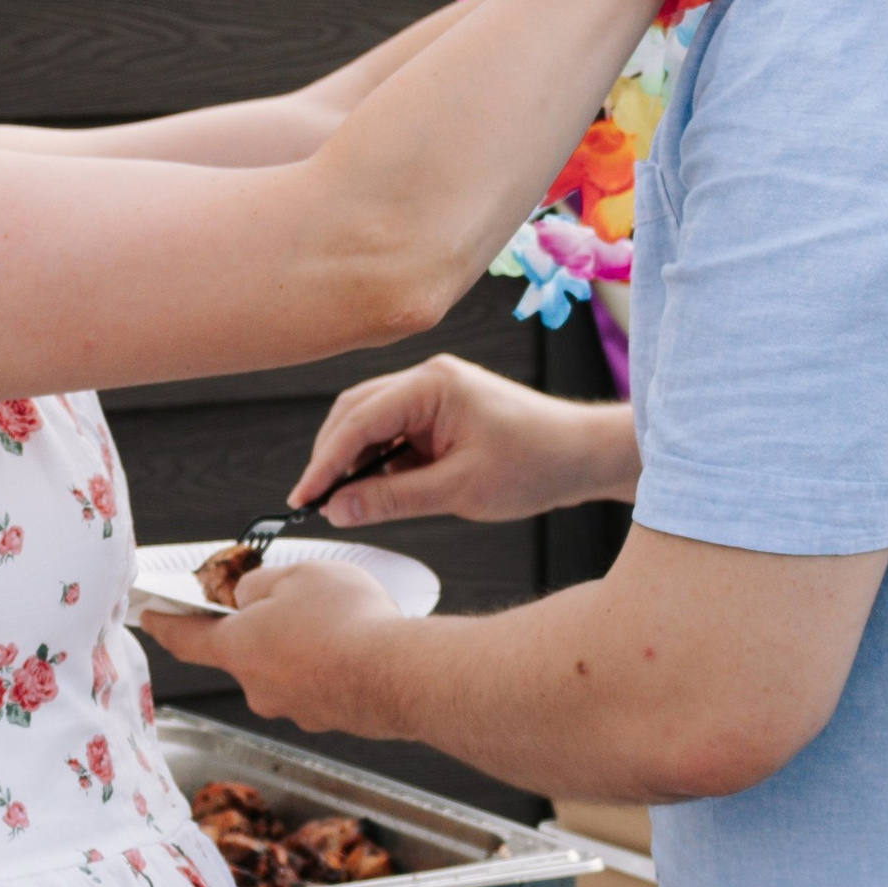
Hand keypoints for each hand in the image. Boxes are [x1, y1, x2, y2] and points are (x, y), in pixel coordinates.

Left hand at [142, 557, 405, 731]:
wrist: (400, 675)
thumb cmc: (347, 622)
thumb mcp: (297, 575)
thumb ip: (263, 584)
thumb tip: (251, 597)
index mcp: (237, 648)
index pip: (185, 639)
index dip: (165, 624)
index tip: (150, 616)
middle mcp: (257, 686)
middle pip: (246, 651)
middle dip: (264, 627)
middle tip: (296, 600)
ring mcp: (294, 708)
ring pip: (287, 667)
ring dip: (303, 646)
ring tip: (341, 620)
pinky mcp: (329, 718)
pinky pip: (320, 683)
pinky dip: (331, 665)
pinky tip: (358, 646)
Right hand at [288, 355, 636, 525]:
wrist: (584, 456)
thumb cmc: (536, 463)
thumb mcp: (458, 490)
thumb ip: (392, 499)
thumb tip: (339, 508)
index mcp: (432, 384)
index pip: (359, 420)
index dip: (325, 462)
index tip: (304, 496)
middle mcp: (429, 378)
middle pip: (356, 412)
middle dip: (332, 456)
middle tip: (315, 500)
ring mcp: (435, 393)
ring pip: (372, 422)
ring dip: (354, 459)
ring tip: (342, 500)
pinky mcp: (442, 411)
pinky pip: (395, 432)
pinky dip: (379, 460)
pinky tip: (373, 490)